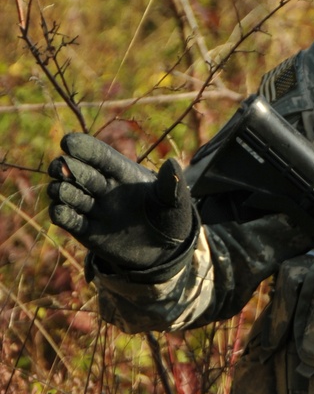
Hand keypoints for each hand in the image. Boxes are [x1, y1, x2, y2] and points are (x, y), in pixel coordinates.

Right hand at [48, 133, 194, 273]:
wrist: (163, 251)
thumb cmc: (170, 218)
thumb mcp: (175, 203)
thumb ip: (171, 185)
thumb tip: (173, 164)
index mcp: (122, 173)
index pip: (99, 155)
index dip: (83, 147)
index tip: (68, 142)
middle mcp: (103, 187)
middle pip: (75, 170)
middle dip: (65, 167)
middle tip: (61, 168)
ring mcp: (92, 207)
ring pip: (65, 191)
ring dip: (60, 189)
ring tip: (65, 191)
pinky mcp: (85, 230)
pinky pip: (65, 218)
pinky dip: (59, 213)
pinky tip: (62, 211)